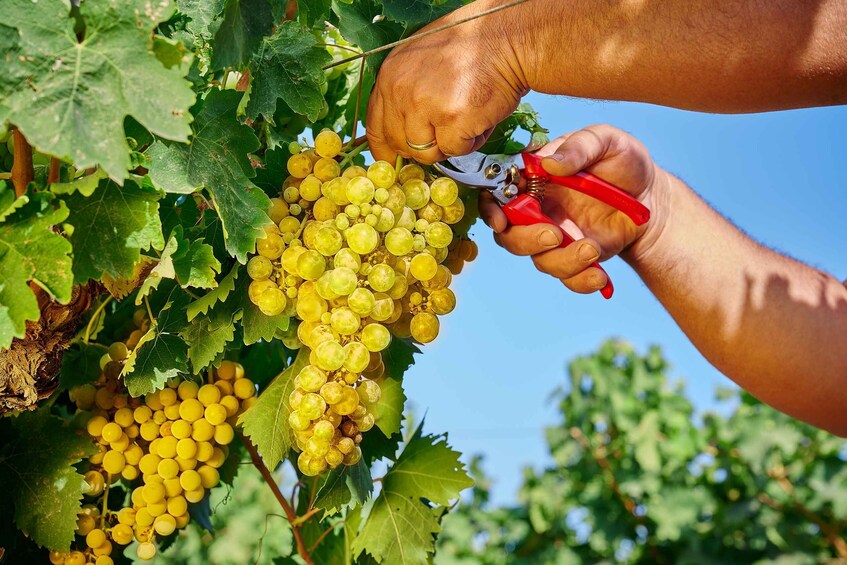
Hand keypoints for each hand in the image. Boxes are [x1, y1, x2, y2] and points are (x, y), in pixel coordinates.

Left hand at [366, 0, 528, 163]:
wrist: (508, 40)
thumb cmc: (472, 50)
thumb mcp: (422, 62)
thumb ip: (405, 94)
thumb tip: (401, 132)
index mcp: (390, 75)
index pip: (376, 127)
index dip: (387, 148)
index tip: (396, 160)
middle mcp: (401, 89)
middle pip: (401, 144)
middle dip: (424, 146)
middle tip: (446, 131)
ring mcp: (424, 104)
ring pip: (426, 153)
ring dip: (449, 144)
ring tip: (465, 119)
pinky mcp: (451, 119)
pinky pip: (454, 150)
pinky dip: (470, 142)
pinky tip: (479, 119)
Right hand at [480, 124, 664, 293]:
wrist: (653, 200)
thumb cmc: (624, 164)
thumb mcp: (606, 141)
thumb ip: (579, 146)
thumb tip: (550, 163)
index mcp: (535, 178)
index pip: (498, 192)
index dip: (492, 208)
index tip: (502, 219)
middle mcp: (537, 210)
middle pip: (509, 235)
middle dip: (526, 240)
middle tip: (555, 235)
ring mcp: (554, 237)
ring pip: (538, 259)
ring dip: (563, 260)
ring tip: (593, 249)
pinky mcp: (574, 259)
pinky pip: (567, 278)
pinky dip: (580, 280)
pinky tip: (600, 275)